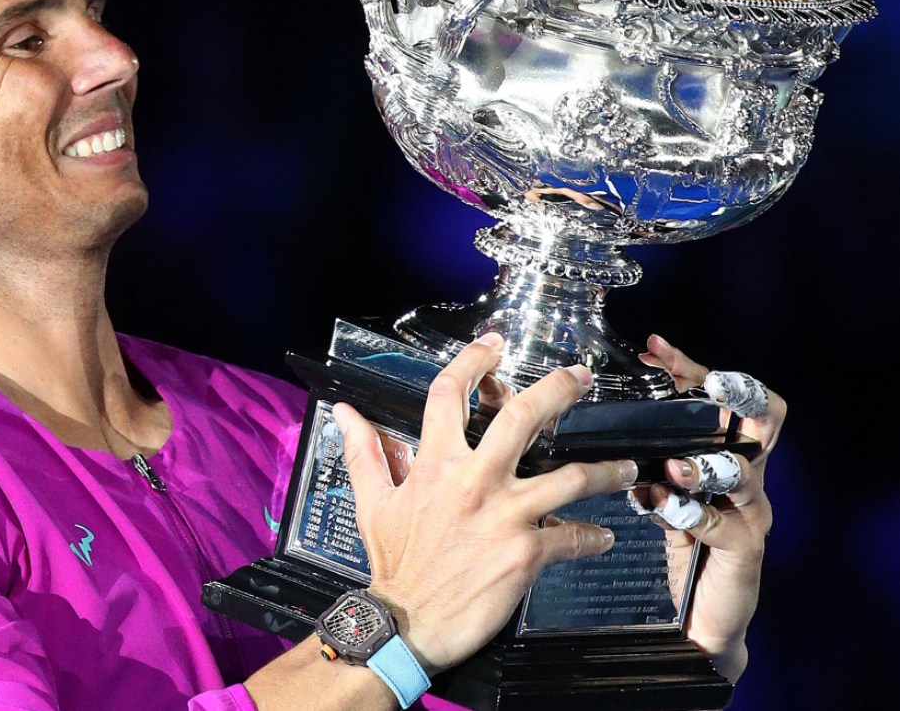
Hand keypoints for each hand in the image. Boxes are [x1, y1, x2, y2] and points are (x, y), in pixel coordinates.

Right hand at [333, 333, 637, 673]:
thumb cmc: (392, 563)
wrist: (406, 624)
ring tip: (625, 467)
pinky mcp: (526, 554)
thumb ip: (365, 453)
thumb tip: (345, 413)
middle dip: (559, 390)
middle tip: (582, 377)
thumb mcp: (372, 503)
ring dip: (605, 470)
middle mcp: (474, 481)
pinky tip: (601, 536)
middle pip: (524, 417)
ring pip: (570, 478)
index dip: (473, 362)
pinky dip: (591, 537)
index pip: (451, 395)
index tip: (494, 345)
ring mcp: (505, 516)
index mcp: (435, 463)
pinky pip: (572, 538)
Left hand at [638, 334, 784, 682]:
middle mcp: (744, 476)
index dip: (692, 369)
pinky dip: (689, 513)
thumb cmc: (674, 546)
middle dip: (730, 394)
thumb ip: (640, 456)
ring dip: (705, 462)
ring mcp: (750, 511)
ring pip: (743, 470)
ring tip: (673, 464)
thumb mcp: (655, 491)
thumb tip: (588, 415)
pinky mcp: (743, 549)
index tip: (654, 349)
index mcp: (720, 455)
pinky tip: (659, 507)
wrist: (696, 623)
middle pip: (756, 418)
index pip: (723, 396)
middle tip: (701, 384)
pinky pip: (722, 524)